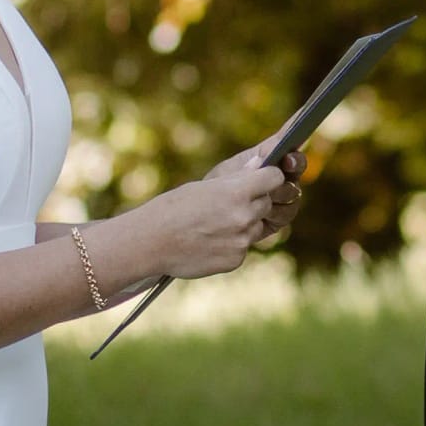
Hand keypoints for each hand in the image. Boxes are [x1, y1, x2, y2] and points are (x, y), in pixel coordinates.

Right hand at [140, 144, 297, 279]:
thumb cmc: (174, 208)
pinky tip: (208, 242)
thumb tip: (259, 166)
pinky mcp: (236, 259)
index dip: (268, 177)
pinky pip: (243, 247)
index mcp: (237, 191)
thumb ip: (236, 180)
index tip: (262, 179)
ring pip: (256, 227)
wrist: (152, 242)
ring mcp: (241, 240)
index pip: (274, 178)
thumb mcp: (204, 187)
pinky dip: (231, 244)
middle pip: (266, 203)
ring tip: (213, 225)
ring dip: (243, 224)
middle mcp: (244, 216)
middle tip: (227, 205)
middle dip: (253, 202)